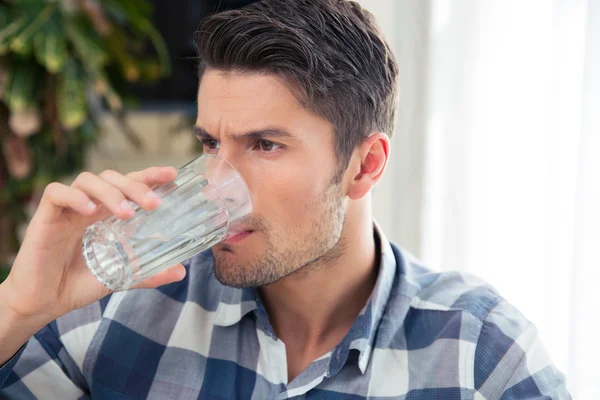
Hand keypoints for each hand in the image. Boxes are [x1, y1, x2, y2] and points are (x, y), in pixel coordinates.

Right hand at [1, 166, 186, 323]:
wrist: (44, 303)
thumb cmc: (78, 283)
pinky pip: (55, 193)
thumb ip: (149, 272)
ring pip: (87, 179)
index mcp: (106, 213)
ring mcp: (66, 209)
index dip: (150, 176)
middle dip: (136, 186)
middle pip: (112, 177)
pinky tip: (90, 211)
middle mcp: (88, 206)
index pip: (129, 184)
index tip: (173, 174)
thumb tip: (181, 271)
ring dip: (111, 192)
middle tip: (154, 204)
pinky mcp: (44, 217)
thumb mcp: (121, 276)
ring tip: (127, 214)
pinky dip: (74, 197)